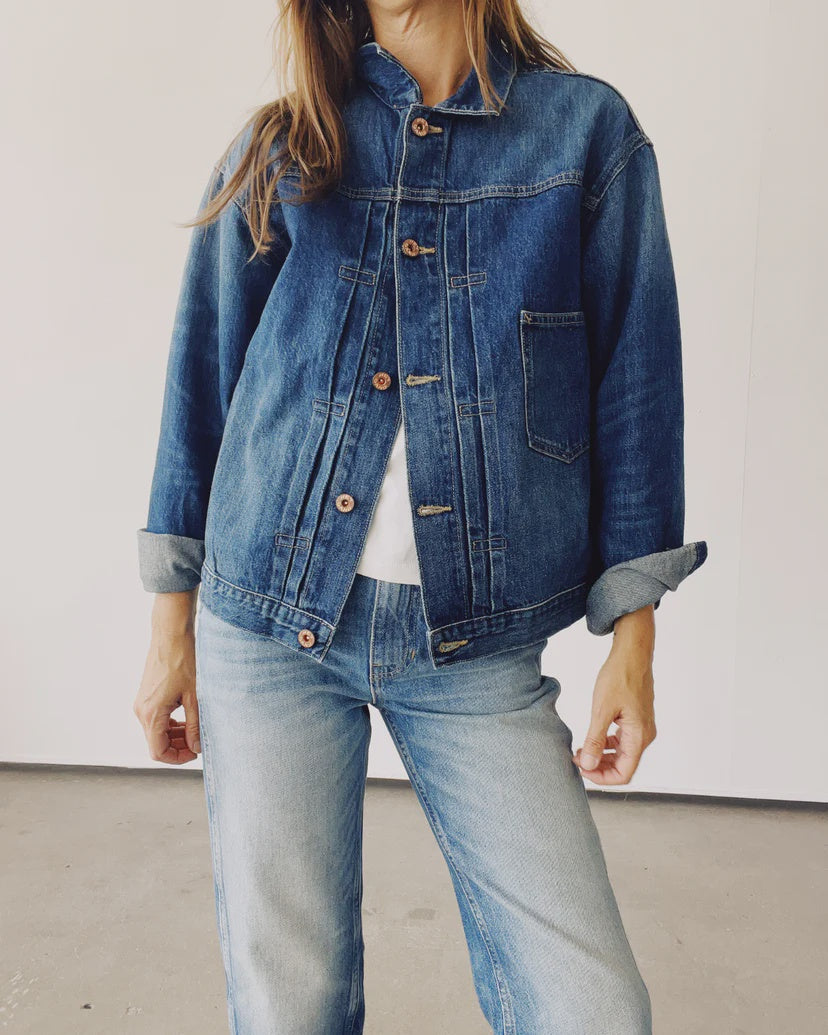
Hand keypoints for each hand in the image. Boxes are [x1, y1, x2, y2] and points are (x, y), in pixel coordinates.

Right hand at [133, 590, 199, 763]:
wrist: (171, 634)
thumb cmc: (183, 660)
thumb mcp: (195, 697)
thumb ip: (195, 726)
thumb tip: (196, 747)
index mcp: (152, 714)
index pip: (158, 752)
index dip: (177, 758)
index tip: (195, 754)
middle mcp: (141, 711)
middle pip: (156, 743)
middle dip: (178, 747)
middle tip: (198, 743)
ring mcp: (142, 703)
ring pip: (156, 731)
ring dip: (174, 736)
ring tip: (195, 731)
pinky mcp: (146, 696)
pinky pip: (156, 718)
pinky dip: (170, 724)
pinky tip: (187, 718)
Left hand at [572, 605, 656, 784]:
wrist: (632, 653)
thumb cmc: (620, 676)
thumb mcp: (601, 709)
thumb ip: (594, 740)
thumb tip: (588, 765)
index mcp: (639, 736)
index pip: (624, 773)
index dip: (602, 778)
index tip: (582, 770)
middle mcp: (644, 736)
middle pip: (623, 766)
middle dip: (599, 767)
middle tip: (577, 759)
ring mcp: (641, 728)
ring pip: (622, 755)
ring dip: (601, 756)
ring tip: (581, 750)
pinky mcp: (636, 720)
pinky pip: (622, 741)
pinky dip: (606, 744)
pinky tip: (591, 738)